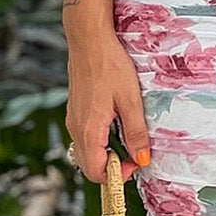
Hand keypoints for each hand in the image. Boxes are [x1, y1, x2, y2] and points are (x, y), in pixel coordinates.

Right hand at [66, 34, 150, 183]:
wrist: (89, 40)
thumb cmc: (110, 65)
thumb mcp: (130, 100)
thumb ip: (136, 133)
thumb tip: (143, 159)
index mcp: (89, 129)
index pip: (96, 172)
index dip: (117, 175)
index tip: (135, 162)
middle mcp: (76, 128)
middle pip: (88, 166)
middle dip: (111, 168)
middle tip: (133, 154)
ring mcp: (73, 119)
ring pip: (85, 152)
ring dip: (105, 154)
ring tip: (126, 138)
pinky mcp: (74, 111)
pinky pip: (83, 137)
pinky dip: (98, 141)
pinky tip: (114, 124)